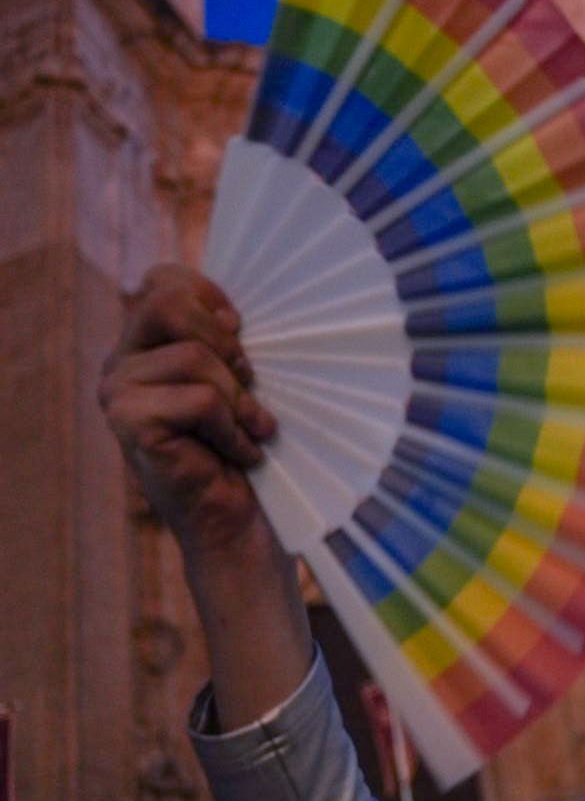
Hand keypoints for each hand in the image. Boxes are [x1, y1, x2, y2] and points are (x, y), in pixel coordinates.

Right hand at [99, 264, 276, 558]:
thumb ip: (226, 337)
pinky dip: (234, 429)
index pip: (164, 279)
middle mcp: (121, 362)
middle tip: (250, 383)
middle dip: (225, 342)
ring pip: (193, 356)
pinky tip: (240, 453)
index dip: (210, 296)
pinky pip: (199, 400)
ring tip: (251, 430)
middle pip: (170, 303)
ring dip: (239, 398)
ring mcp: (117, 392)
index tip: (242, 332)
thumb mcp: (240, 378)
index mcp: (145, 343)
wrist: (238, 521)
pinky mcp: (128, 423)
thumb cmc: (246, 445)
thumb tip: (234, 312)